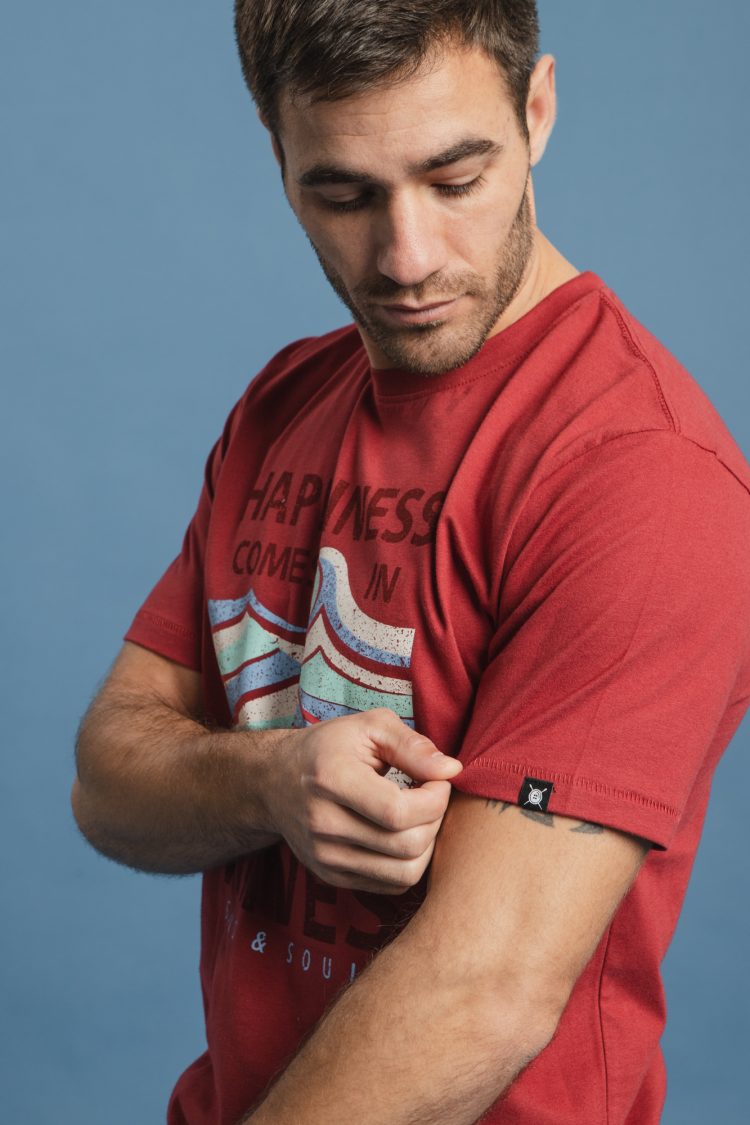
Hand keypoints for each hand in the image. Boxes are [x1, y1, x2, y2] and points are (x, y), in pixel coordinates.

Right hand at [266, 709, 462, 893]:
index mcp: (331, 780)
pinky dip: (410, 862)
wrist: (275, 781)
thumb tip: (451, 770)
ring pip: (404, 874)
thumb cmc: (329, 748)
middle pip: (406, 845)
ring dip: (427, 845)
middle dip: (436, 819)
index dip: (435, 799)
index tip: (439, 780)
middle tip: (432, 795)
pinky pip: (391, 886)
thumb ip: (412, 746)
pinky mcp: (331, 876)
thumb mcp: (369, 727)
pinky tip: (404, 834)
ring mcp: (325, 857)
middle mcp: (323, 824)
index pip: (398, 812)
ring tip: (420, 816)